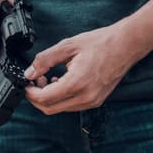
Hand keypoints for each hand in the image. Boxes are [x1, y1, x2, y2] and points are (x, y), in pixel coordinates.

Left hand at [24, 23, 146, 114]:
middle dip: (36, 98)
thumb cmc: (101, 43)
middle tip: (34, 82)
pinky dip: (60, 98)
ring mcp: (91, 102)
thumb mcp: (68, 46)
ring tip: (47, 80)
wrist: (126, 46)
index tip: (26, 84)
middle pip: (49, 108)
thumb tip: (30, 73)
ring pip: (59, 109)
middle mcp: (85, 98)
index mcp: (77, 83)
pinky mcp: (95, 101)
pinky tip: (60, 83)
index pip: (44, 98)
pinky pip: (70, 106)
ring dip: (48, 98)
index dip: (30, 93)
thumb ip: (44, 60)